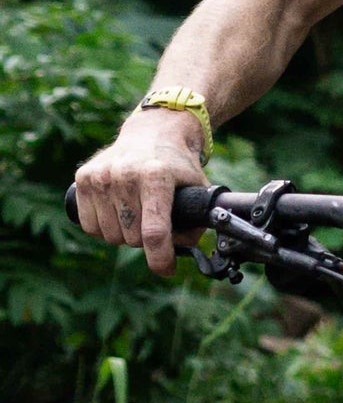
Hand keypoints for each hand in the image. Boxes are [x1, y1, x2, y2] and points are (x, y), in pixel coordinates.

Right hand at [74, 109, 209, 275]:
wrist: (153, 131)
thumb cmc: (178, 166)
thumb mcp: (199, 189)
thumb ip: (196, 222)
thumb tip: (181, 253)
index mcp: (156, 176)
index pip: (154, 231)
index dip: (160, 258)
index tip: (167, 270)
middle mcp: (125, 174)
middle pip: (132, 237)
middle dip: (146, 241)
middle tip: (155, 225)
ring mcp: (101, 175)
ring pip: (109, 235)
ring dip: (124, 236)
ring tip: (137, 216)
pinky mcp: (83, 177)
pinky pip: (89, 226)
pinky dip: (103, 229)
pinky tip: (116, 214)